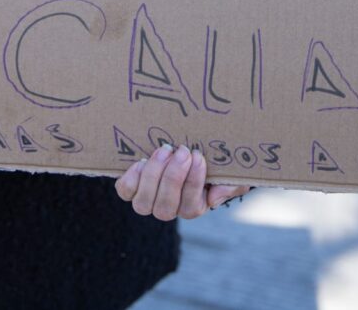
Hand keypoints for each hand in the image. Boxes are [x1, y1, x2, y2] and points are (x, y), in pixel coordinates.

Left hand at [114, 144, 251, 220]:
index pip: (190, 206)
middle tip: (183, 150)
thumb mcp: (231, 175)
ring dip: (154, 174)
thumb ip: (230, 187)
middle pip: (166, 206)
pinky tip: (142, 160)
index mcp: (193, 208)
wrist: (189, 150)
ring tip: (165, 149)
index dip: (193, 182)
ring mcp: (148, 200)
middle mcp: (169, 209)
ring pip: (143, 202)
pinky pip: (126, 191)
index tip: (198, 156)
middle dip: (174, 177)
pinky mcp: (132, 188)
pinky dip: (131, 178)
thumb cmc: (214, 165)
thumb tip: (214, 199)